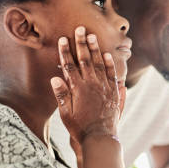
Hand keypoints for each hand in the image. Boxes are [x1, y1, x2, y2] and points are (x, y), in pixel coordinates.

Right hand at [51, 26, 123, 145]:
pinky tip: (107, 55)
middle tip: (81, 29)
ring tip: (93, 36)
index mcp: (78, 89)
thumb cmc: (80, 128)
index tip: (63, 39)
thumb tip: (55, 77)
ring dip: (95, 49)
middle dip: (82, 43)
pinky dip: (109, 64)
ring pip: (99, 64)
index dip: (65, 52)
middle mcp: (92, 85)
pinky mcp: (113, 93)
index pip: (69, 66)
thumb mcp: (66, 114)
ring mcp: (104, 88)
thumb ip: (61, 95)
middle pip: (85, 60)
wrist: (100, 139)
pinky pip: (112, 75)